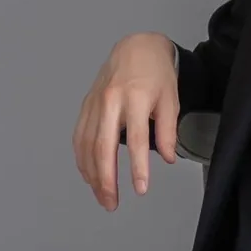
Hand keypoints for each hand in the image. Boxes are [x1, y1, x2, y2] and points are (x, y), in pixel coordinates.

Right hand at [73, 32, 177, 209]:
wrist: (136, 47)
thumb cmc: (157, 74)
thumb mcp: (171, 99)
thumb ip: (168, 130)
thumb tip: (168, 159)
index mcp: (135, 98)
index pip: (137, 140)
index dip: (138, 167)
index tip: (141, 189)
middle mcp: (110, 101)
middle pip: (103, 146)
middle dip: (106, 179)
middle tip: (112, 203)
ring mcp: (94, 103)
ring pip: (87, 145)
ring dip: (92, 174)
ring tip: (102, 196)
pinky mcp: (85, 105)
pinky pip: (79, 136)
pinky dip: (82, 158)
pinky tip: (88, 175)